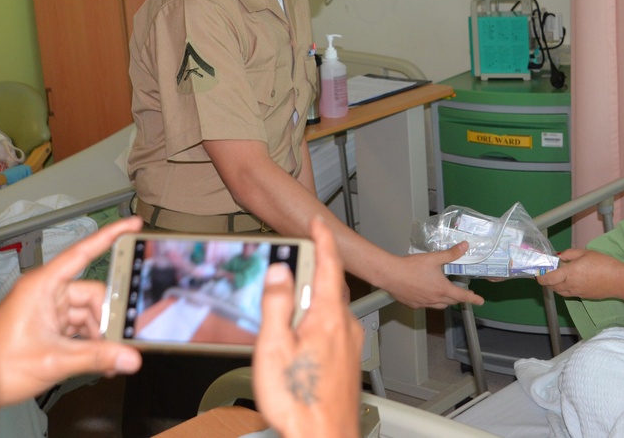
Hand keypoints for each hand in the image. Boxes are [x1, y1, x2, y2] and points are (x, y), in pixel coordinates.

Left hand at [0, 216, 143, 411]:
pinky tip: (102, 358)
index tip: (133, 225)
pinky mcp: (50, 326)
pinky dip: (92, 341)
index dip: (109, 236)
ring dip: (101, 335)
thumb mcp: (53, 360)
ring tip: (111, 356)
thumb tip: (129, 356)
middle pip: (93, 294)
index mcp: (42, 286)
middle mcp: (47, 293)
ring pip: (89, 313)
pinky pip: (81, 326)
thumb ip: (96, 357)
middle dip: (108, 317)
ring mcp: (49, 309)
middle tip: (125, 335)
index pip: (82, 253)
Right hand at [253, 219, 363, 437]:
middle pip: (330, 285)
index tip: (318, 223)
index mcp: (327, 317)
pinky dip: (319, 318)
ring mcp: (349, 345)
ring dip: (314, 296)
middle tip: (293, 262)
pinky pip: (335, 327)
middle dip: (314, 269)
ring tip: (289, 304)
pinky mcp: (348, 361)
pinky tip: (301, 336)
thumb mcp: (274, 348)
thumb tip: (280, 272)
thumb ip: (277, 305)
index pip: (328, 265)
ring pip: (333, 307)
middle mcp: (345, 327)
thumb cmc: (299, 401)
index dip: (323, 240)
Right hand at [381, 243, 484, 308]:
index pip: (462, 296)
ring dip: (446, 300)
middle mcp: (435, 299)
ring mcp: (424, 303)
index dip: (473, 298)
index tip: (480, 301)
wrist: (390, 275)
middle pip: (452, 301)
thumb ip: (451, 254)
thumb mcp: (434, 258)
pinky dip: (433, 301)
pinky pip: (428, 305)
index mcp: (442, 289)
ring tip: (447, 293)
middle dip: (460, 298)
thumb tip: (465, 246)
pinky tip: (428, 294)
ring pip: (440, 305)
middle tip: (464, 293)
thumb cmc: (412, 266)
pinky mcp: (414, 304)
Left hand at [535, 248, 623, 299]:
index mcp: (569, 273)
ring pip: (559, 292)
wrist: (618, 280)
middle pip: (552, 287)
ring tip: (558, 277)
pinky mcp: (583, 297)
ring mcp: (576, 293)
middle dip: (546, 281)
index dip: (540, 277)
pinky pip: (569, 294)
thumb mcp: (585, 253)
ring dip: (555, 286)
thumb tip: (559, 257)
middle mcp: (570, 285)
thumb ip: (569, 254)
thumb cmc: (603, 263)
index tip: (538, 272)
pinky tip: (570, 281)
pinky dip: (564, 289)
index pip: (548, 279)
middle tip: (547, 273)